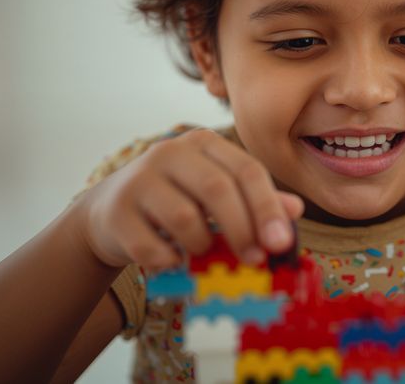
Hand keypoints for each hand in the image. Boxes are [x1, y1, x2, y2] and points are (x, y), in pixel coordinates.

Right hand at [73, 129, 303, 269]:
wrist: (109, 213)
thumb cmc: (177, 203)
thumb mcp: (217, 196)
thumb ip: (256, 200)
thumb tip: (295, 210)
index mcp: (203, 143)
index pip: (246, 169)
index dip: (268, 207)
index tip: (281, 242)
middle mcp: (169, 152)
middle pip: (218, 189)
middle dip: (243, 230)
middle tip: (255, 260)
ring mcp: (138, 179)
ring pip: (186, 219)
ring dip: (203, 246)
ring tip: (203, 252)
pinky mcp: (116, 212)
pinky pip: (153, 246)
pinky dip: (171, 261)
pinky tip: (173, 259)